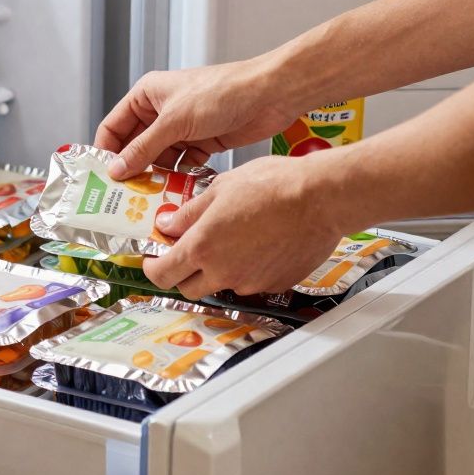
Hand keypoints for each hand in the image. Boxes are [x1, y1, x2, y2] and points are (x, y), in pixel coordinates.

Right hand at [94, 57, 293, 179]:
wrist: (269, 96)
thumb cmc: (221, 93)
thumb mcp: (175, 122)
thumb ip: (143, 148)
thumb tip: (115, 170)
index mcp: (147, 96)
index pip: (113, 127)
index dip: (105, 152)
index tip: (100, 180)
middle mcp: (161, 112)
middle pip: (135, 147)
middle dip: (131, 170)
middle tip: (122, 199)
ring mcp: (182, 129)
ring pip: (159, 160)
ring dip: (156, 179)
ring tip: (149, 202)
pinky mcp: (202, 143)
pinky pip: (182, 167)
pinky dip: (179, 179)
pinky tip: (178, 194)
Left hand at [142, 155, 349, 299]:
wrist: (320, 198)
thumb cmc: (274, 186)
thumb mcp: (220, 188)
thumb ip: (188, 212)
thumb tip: (168, 224)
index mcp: (202, 247)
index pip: (161, 274)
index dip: (153, 267)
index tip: (154, 258)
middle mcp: (223, 272)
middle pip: (187, 289)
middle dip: (182, 273)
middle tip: (188, 251)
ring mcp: (250, 283)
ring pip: (221, 286)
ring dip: (217, 271)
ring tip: (232, 240)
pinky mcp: (274, 285)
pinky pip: (251, 283)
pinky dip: (247, 270)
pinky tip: (258, 245)